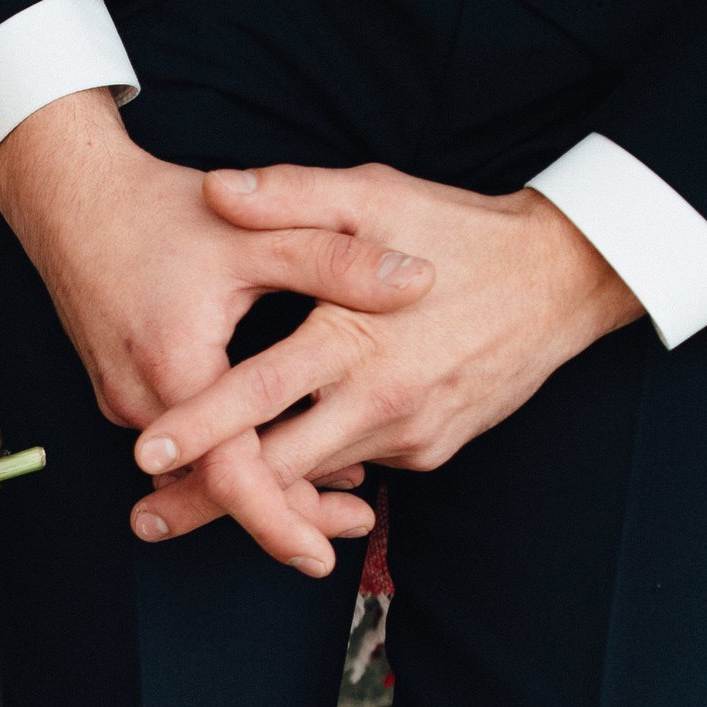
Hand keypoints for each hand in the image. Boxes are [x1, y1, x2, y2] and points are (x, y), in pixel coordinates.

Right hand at [0, 91, 435, 575]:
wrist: (69, 196)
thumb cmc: (158, 209)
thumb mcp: (253, 231)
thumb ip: (336, 259)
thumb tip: (419, 281)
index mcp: (176, 367)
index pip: (228, 474)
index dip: (277, 519)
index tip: (320, 555)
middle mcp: (143, 402)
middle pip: (219, 487)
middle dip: (286, 513)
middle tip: (354, 526)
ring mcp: (126, 401)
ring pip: (201, 469)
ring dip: (263, 482)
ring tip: (340, 492)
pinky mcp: (124, 392)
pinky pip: (184, 445)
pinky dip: (232, 453)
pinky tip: (285, 441)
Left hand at [128, 166, 643, 546]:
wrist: (562, 280)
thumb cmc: (460, 230)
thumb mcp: (374, 195)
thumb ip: (290, 195)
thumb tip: (216, 188)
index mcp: (353, 339)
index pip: (259, 393)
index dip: (200, 428)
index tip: (145, 454)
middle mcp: (379, 401)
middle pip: (277, 471)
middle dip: (208, 500)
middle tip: (144, 518)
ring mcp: (408, 435)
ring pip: (316, 480)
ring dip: (257, 496)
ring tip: (188, 506)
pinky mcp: (430, 451)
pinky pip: (359, 467)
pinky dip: (317, 474)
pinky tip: (279, 472)